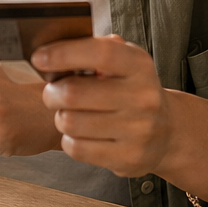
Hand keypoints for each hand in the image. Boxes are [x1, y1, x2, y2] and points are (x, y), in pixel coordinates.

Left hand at [31, 35, 173, 177]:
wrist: (168, 133)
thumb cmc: (133, 91)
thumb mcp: (125, 63)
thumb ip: (96, 50)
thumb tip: (55, 49)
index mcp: (139, 66)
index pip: (100, 54)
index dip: (64, 54)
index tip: (39, 58)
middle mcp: (143, 97)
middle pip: (74, 93)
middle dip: (52, 93)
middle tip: (52, 93)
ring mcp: (138, 130)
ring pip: (70, 122)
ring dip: (60, 118)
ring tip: (69, 114)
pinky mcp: (128, 158)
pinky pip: (77, 148)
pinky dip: (69, 140)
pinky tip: (80, 134)